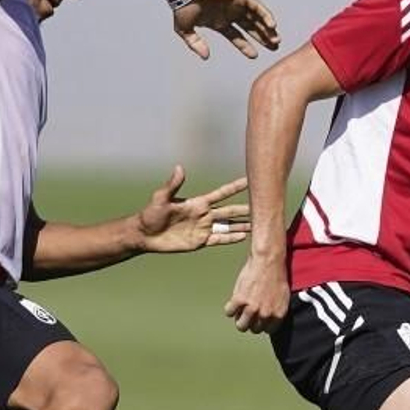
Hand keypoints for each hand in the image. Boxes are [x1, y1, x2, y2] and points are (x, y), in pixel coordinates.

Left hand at [135, 166, 249, 252]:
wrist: (145, 235)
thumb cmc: (151, 214)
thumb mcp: (161, 198)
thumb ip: (172, 185)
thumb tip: (179, 168)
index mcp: (198, 203)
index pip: (221, 194)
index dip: (235, 187)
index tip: (250, 180)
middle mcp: (204, 215)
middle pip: (230, 210)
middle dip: (246, 208)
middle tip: (264, 205)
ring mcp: (204, 228)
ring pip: (229, 225)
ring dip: (243, 224)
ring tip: (260, 224)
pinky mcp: (200, 241)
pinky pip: (220, 239)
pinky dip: (232, 238)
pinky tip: (244, 236)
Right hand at [173, 0, 279, 59]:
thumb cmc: (183, 6)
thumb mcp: (186, 31)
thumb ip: (195, 44)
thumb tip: (206, 57)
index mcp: (219, 22)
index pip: (237, 36)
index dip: (246, 46)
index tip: (255, 56)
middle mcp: (230, 13)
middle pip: (251, 28)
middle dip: (263, 38)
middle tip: (274, 47)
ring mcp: (236, 5)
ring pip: (256, 18)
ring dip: (267, 29)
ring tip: (276, 40)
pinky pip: (257, 7)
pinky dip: (265, 15)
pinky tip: (272, 26)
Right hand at [225, 251, 289, 332]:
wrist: (268, 261)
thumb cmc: (276, 275)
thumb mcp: (283, 297)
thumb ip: (275, 310)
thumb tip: (268, 318)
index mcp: (277, 314)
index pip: (266, 330)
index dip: (260, 325)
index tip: (257, 320)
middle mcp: (265, 314)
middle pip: (253, 329)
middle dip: (250, 322)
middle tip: (247, 313)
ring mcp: (252, 308)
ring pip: (240, 325)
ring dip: (238, 319)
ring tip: (239, 311)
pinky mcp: (239, 299)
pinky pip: (229, 312)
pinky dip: (229, 308)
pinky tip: (233, 303)